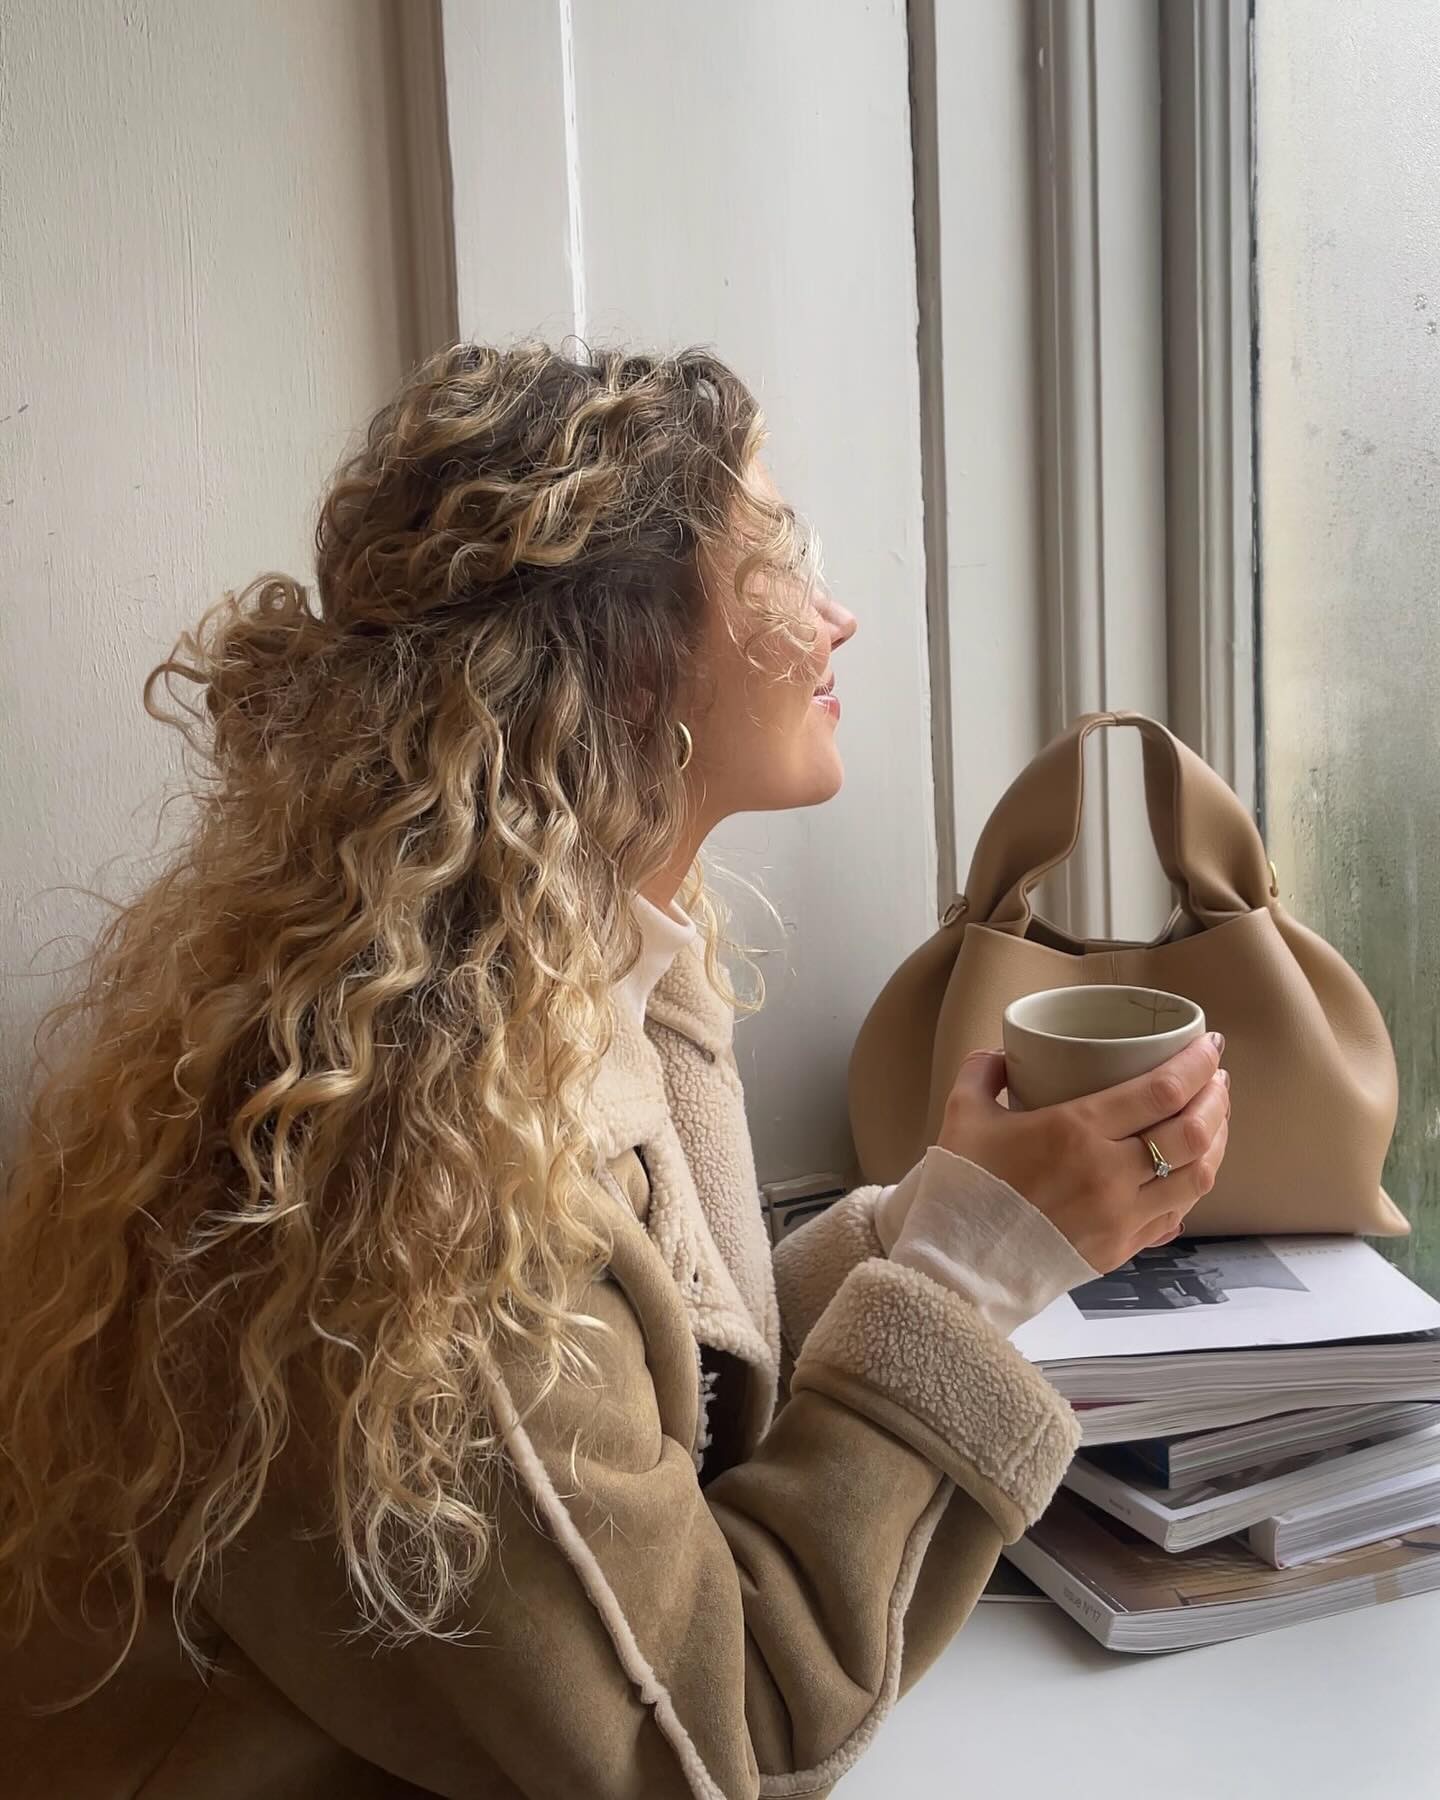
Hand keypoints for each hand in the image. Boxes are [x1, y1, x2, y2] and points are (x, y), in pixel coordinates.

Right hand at [937, 1034, 1230, 1273]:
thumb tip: (1006, 1054)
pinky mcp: (1120, 1249)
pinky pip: (1174, 1215)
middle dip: (1216, 1098)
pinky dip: (1191, 1188)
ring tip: (1213, 1119)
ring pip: (1197, 1177)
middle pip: (1193, 1132)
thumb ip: (984, 1070)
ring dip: (1216, 1143)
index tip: (1210, 1045)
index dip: (1196, 1064)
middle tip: (1215, 1078)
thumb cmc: (963, 1186)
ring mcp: (1121, 1217)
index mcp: (1076, 1130)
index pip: (1162, 1092)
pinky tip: (1189, 1171)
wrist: (957, 1265)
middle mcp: (1110, 1173)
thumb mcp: (963, 1112)